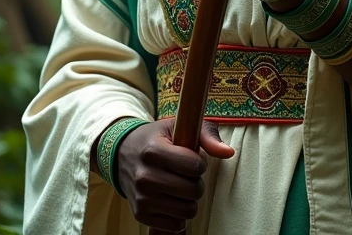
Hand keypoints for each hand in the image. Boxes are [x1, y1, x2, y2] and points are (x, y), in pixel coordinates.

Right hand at [115, 118, 233, 231]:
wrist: (123, 154)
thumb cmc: (157, 138)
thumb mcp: (178, 126)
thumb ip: (207, 135)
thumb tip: (228, 153)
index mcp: (153, 151)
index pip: (195, 166)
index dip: (199, 163)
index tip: (192, 159)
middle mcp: (144, 176)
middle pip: (193, 191)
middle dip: (196, 182)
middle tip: (187, 175)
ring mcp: (141, 198)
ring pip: (187, 211)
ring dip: (189, 200)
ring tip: (179, 187)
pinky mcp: (140, 214)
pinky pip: (175, 225)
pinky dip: (179, 215)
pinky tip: (172, 200)